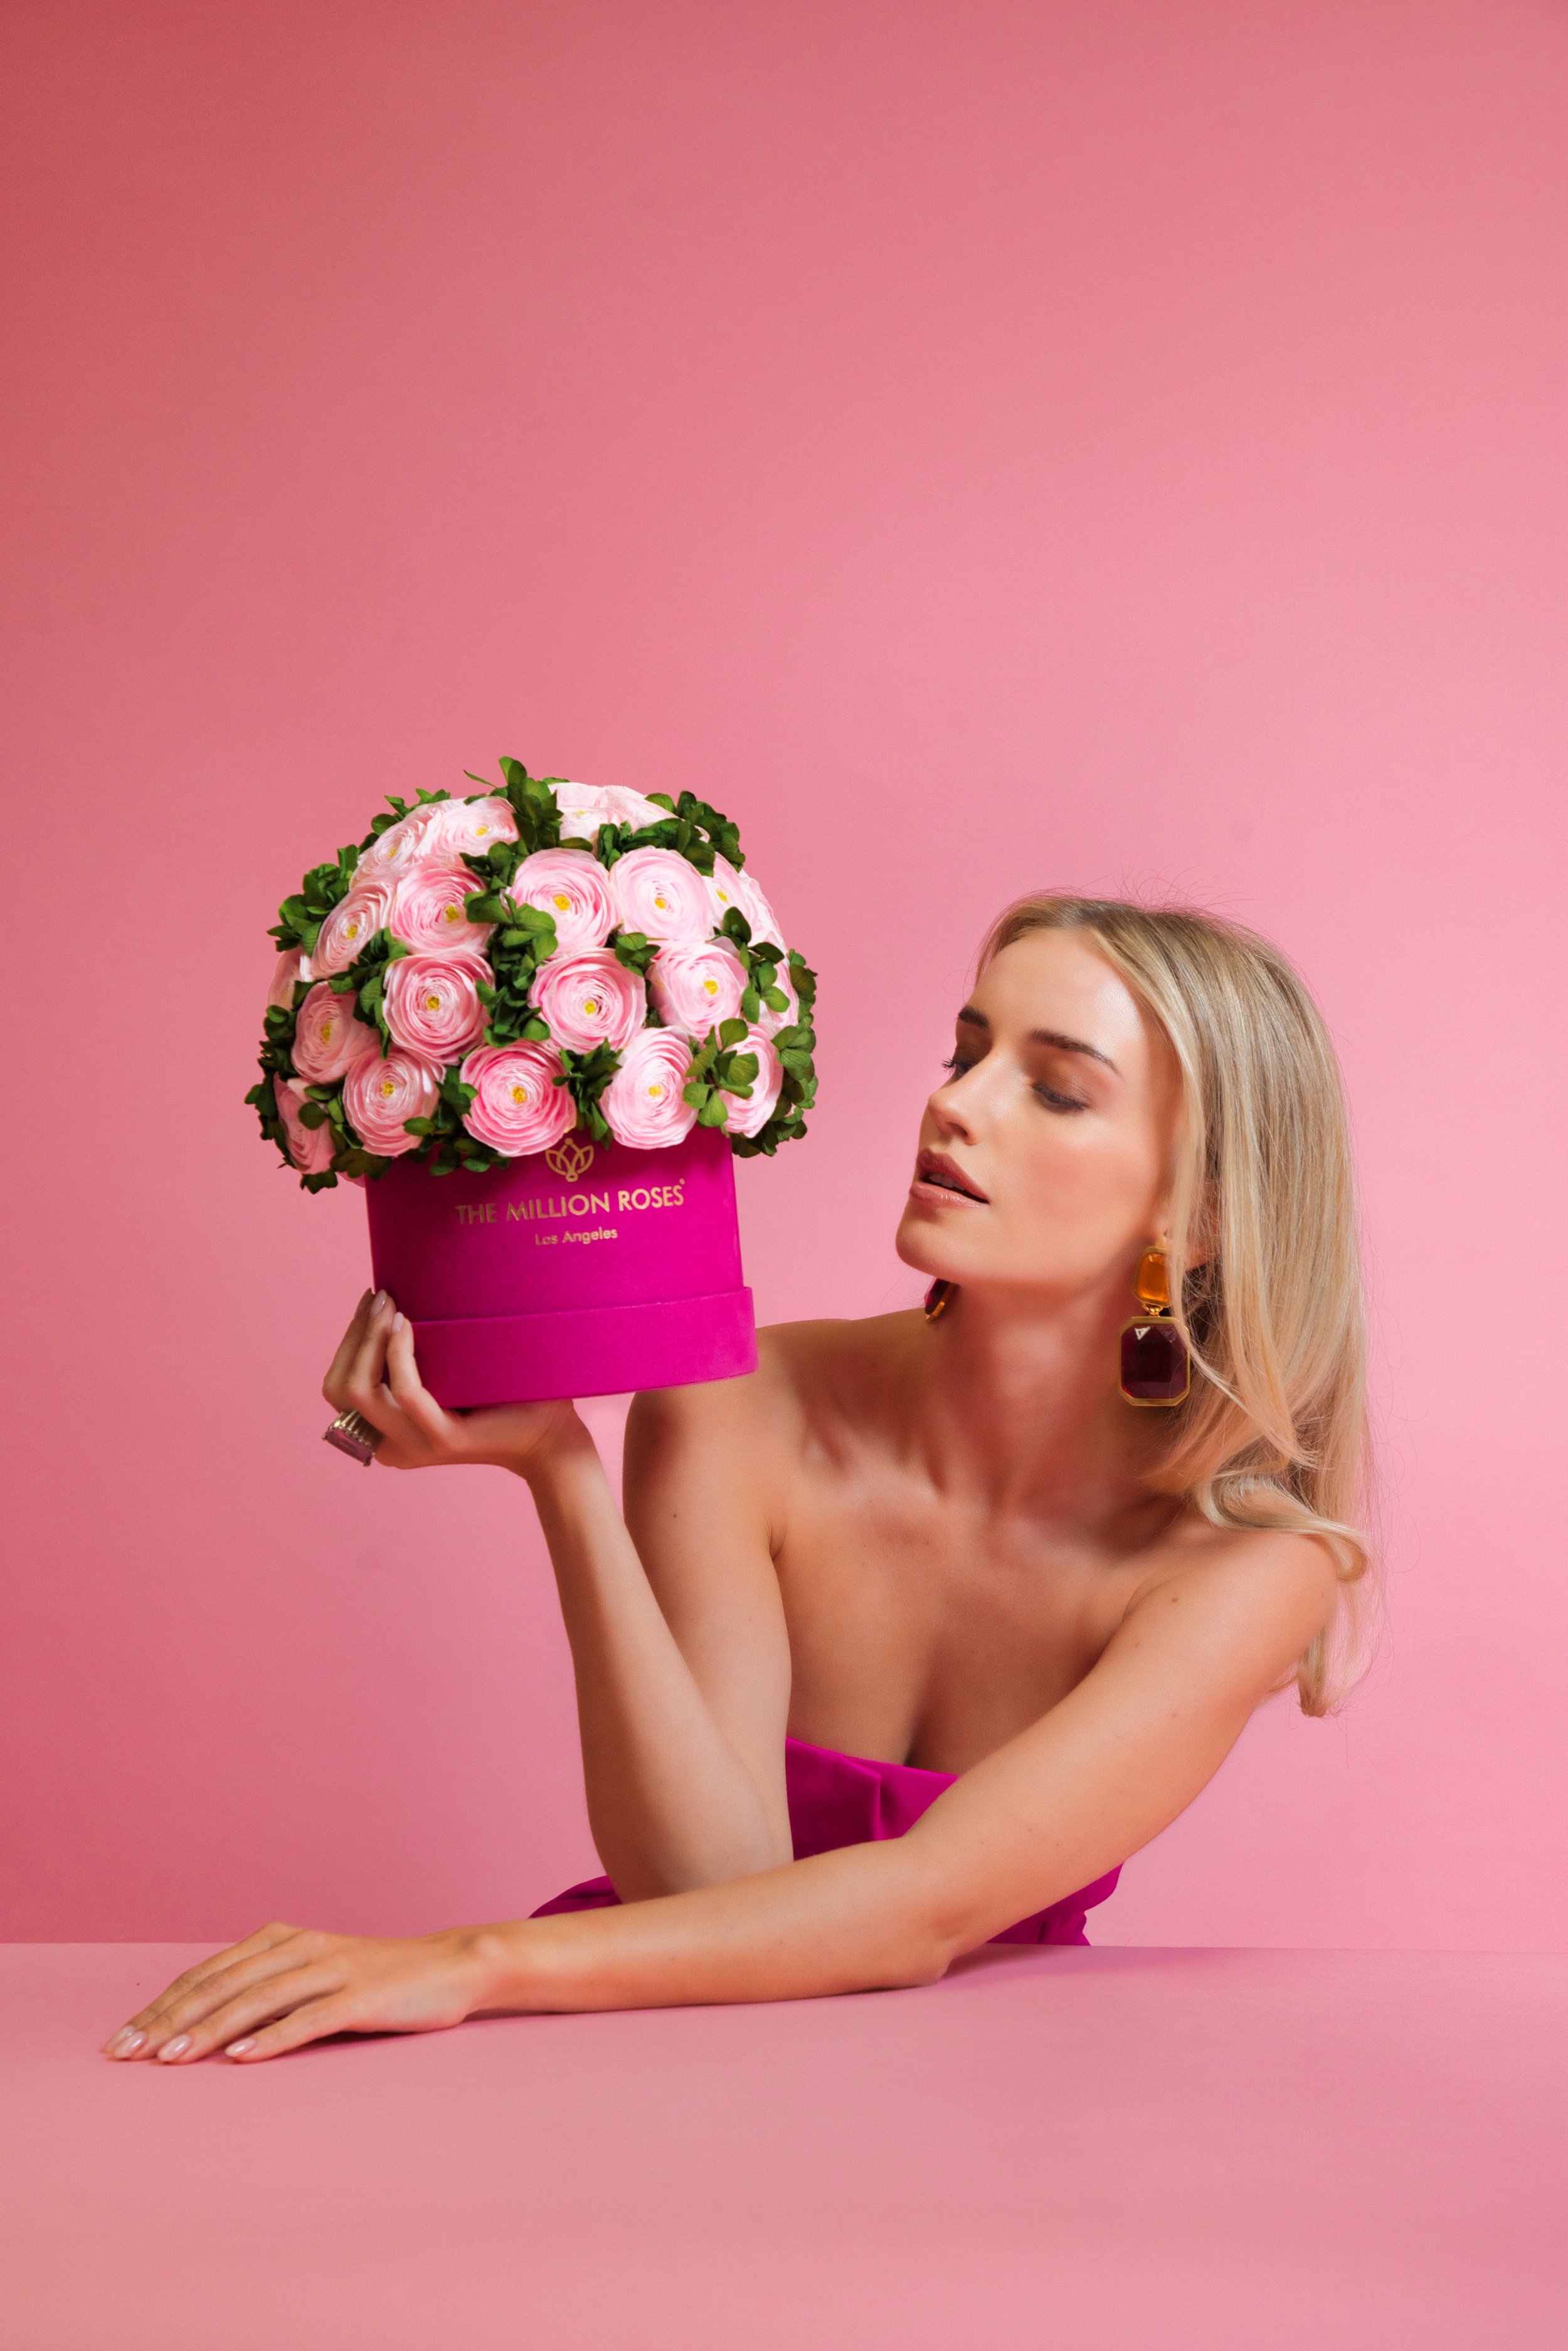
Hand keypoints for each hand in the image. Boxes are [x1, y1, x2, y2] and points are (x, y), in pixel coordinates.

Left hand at [101, 1918, 503, 2065]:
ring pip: (257, 1999)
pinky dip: (272, 2037)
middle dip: (169, 2020)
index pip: (206, 1974)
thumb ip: (263, 1992)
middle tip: (127, 2054)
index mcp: (280, 1940)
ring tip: (171, 2059)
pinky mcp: (361, 1995)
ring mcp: (331, 1969)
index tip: (120, 2042)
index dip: (160, 2006)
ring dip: (210, 2029)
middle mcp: (299, 1947)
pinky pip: (309, 2017)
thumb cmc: (372, 1981)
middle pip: (221, 1984)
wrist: (448, 1967)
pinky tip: (241, 2058)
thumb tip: (200, 2028)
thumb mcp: (310, 1977)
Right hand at [324, 1290, 583, 1474]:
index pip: (338, 1388)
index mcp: (385, 1432)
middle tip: (380, 1296)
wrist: (548, 1430)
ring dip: (370, 1338)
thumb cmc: (499, 1393)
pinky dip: (399, 1352)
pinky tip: (407, 1325)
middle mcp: (391, 1445)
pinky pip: (405, 1392)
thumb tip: (387, 1301)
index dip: (346, 1341)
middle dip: (353, 1336)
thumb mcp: (444, 1372)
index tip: (369, 1301)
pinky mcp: (442, 1438)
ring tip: (392, 1304)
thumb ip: (412, 1355)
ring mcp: (414, 1445)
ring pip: (362, 1390)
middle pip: (339, 1388)